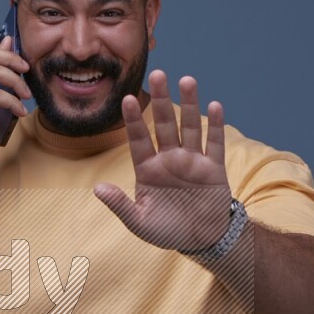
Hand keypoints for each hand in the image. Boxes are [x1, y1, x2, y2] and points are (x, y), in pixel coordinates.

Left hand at [94, 71, 232, 251]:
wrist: (201, 240)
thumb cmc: (167, 231)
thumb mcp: (139, 223)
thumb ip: (120, 206)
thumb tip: (97, 189)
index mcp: (148, 170)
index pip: (139, 139)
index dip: (134, 120)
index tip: (128, 98)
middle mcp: (169, 159)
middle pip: (165, 124)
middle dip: (162, 100)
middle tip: (158, 73)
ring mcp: (192, 161)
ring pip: (190, 127)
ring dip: (190, 105)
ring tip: (187, 80)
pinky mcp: (214, 168)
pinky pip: (214, 143)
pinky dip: (216, 126)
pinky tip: (214, 105)